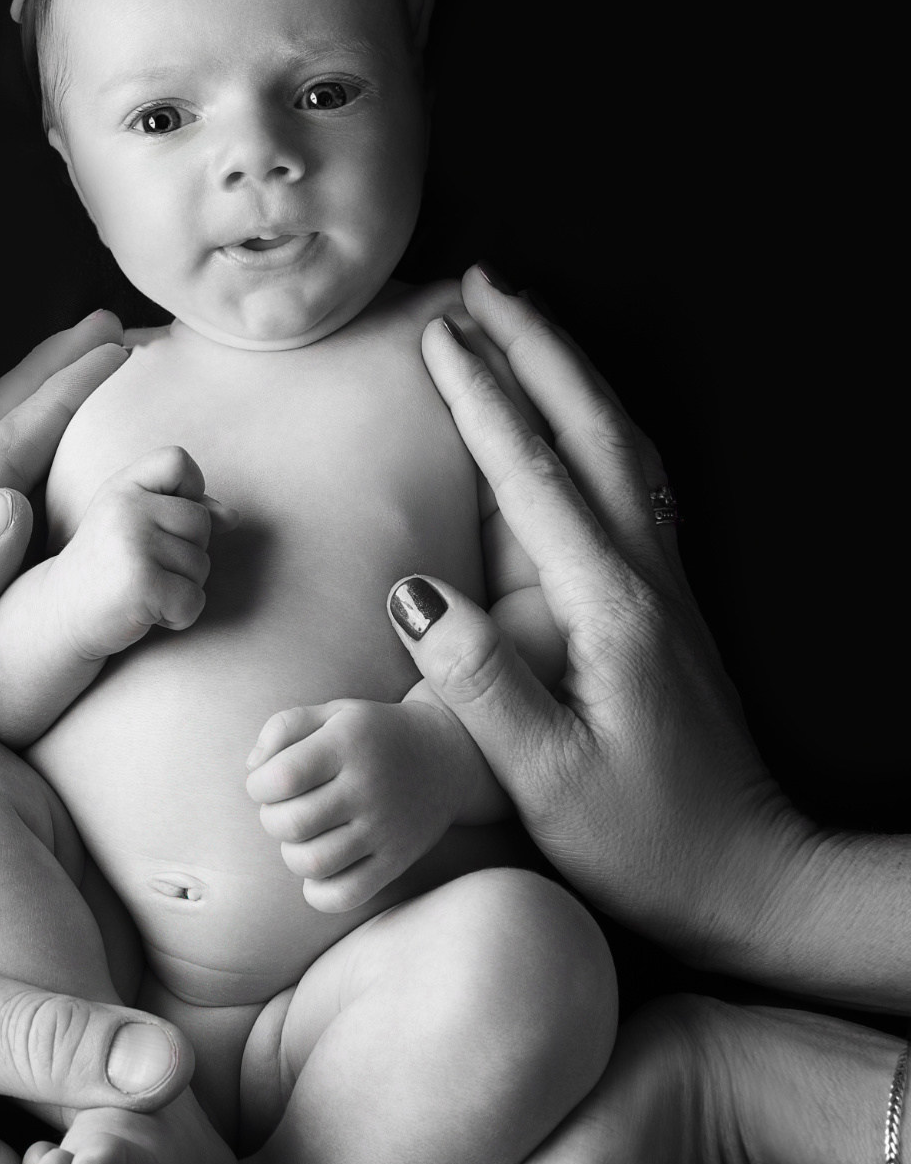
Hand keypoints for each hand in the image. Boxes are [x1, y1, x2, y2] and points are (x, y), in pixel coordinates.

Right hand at [53, 445, 237, 661]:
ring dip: (181, 587)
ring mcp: (133, 545)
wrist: (59, 616)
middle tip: (145, 567)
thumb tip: (232, 517)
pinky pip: (194, 602)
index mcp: (122, 485)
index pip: (178, 461)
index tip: (166, 519)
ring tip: (142, 589)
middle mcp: (126, 507)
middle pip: (202, 522)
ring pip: (201, 566)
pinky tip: (147, 612)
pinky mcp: (142, 585)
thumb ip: (184, 509)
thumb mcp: (137, 523)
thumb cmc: (107, 567)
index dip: (190, 490)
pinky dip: (178, 616)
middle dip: (187, 553)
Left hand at [245, 694, 495, 911]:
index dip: (258, 785)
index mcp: (348, 744)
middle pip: (293, 823)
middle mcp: (369, 787)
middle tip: (285, 808)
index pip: (282, 777)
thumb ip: (284, 727)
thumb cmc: (374, 735)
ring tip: (304, 836)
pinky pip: (346, 895)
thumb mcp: (333, 713)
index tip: (268, 782)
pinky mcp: (398, 860)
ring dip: (292, 854)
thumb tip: (253, 769)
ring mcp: (386, 828)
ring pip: (313, 864)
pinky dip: (319, 892)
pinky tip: (321, 870)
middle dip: (272, 819)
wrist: (447, 755)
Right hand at [387, 269, 910, 1009]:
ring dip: (571, 377)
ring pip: (623, 448)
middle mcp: (646, 578)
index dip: (484, 399)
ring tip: (520, 328)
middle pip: (594, 431)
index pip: (535, 476)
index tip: (437, 336)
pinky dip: (598, 428)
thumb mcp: (545, 777)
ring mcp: (666, 588)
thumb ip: (480, 682)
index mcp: (610, 609)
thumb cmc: (644, 840)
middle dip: (535, 350)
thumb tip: (413, 592)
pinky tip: (579, 428)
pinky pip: (634, 484)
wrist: (750, 875)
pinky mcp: (668, 609)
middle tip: (479, 287)